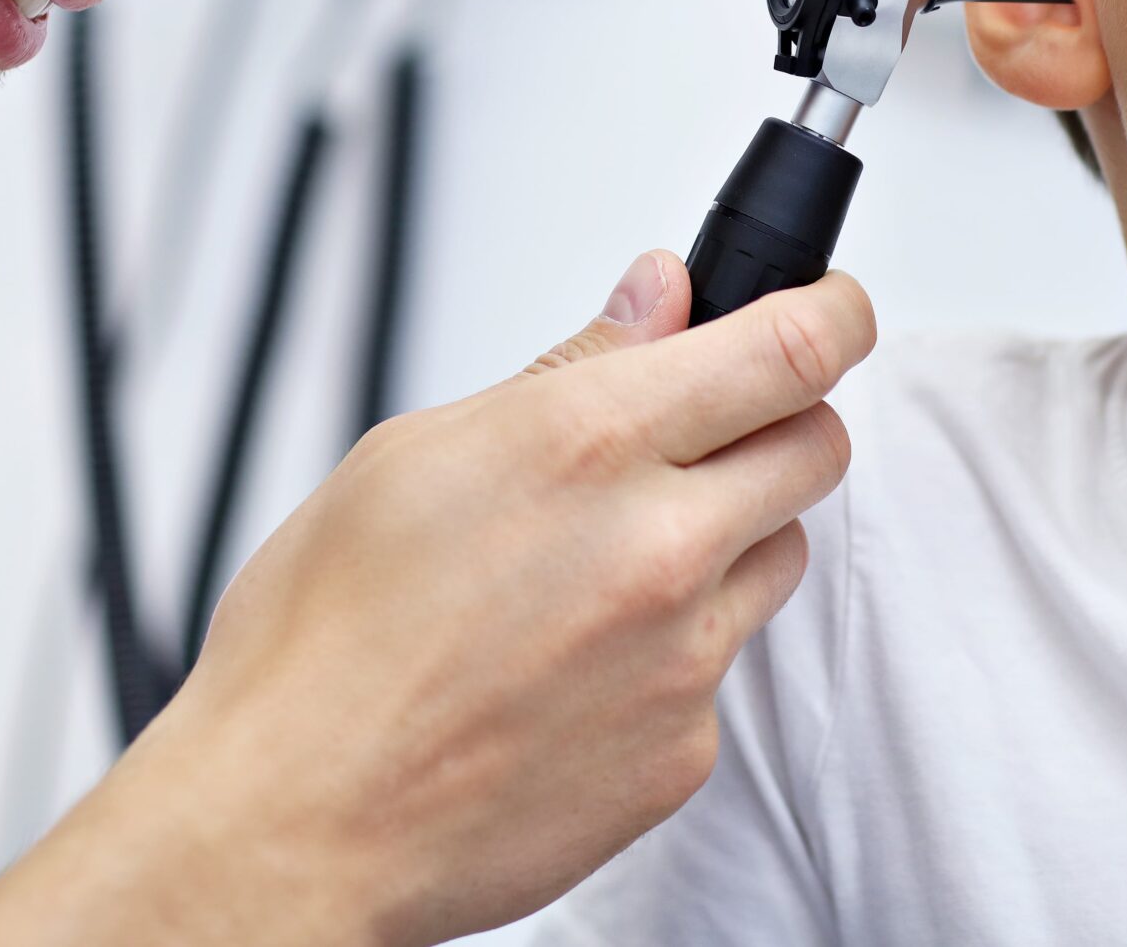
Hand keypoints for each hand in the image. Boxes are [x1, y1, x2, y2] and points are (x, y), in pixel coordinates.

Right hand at [0, 252, 872, 946]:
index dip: (833, 311)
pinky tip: (576, 665)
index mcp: (587, 445)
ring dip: (728, 537)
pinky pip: (723, 667)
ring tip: (602, 566)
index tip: (832, 305)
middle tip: (706, 431)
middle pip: (818, 443)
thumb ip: (569, 368)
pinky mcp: (686, 752)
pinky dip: (675, 650)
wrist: (293, 829)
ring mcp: (683, 658)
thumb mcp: (413, 454)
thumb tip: (658, 298)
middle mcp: (659, 547)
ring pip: (779, 553)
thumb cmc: (320, 648)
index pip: (791, 347)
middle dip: (779, 419)